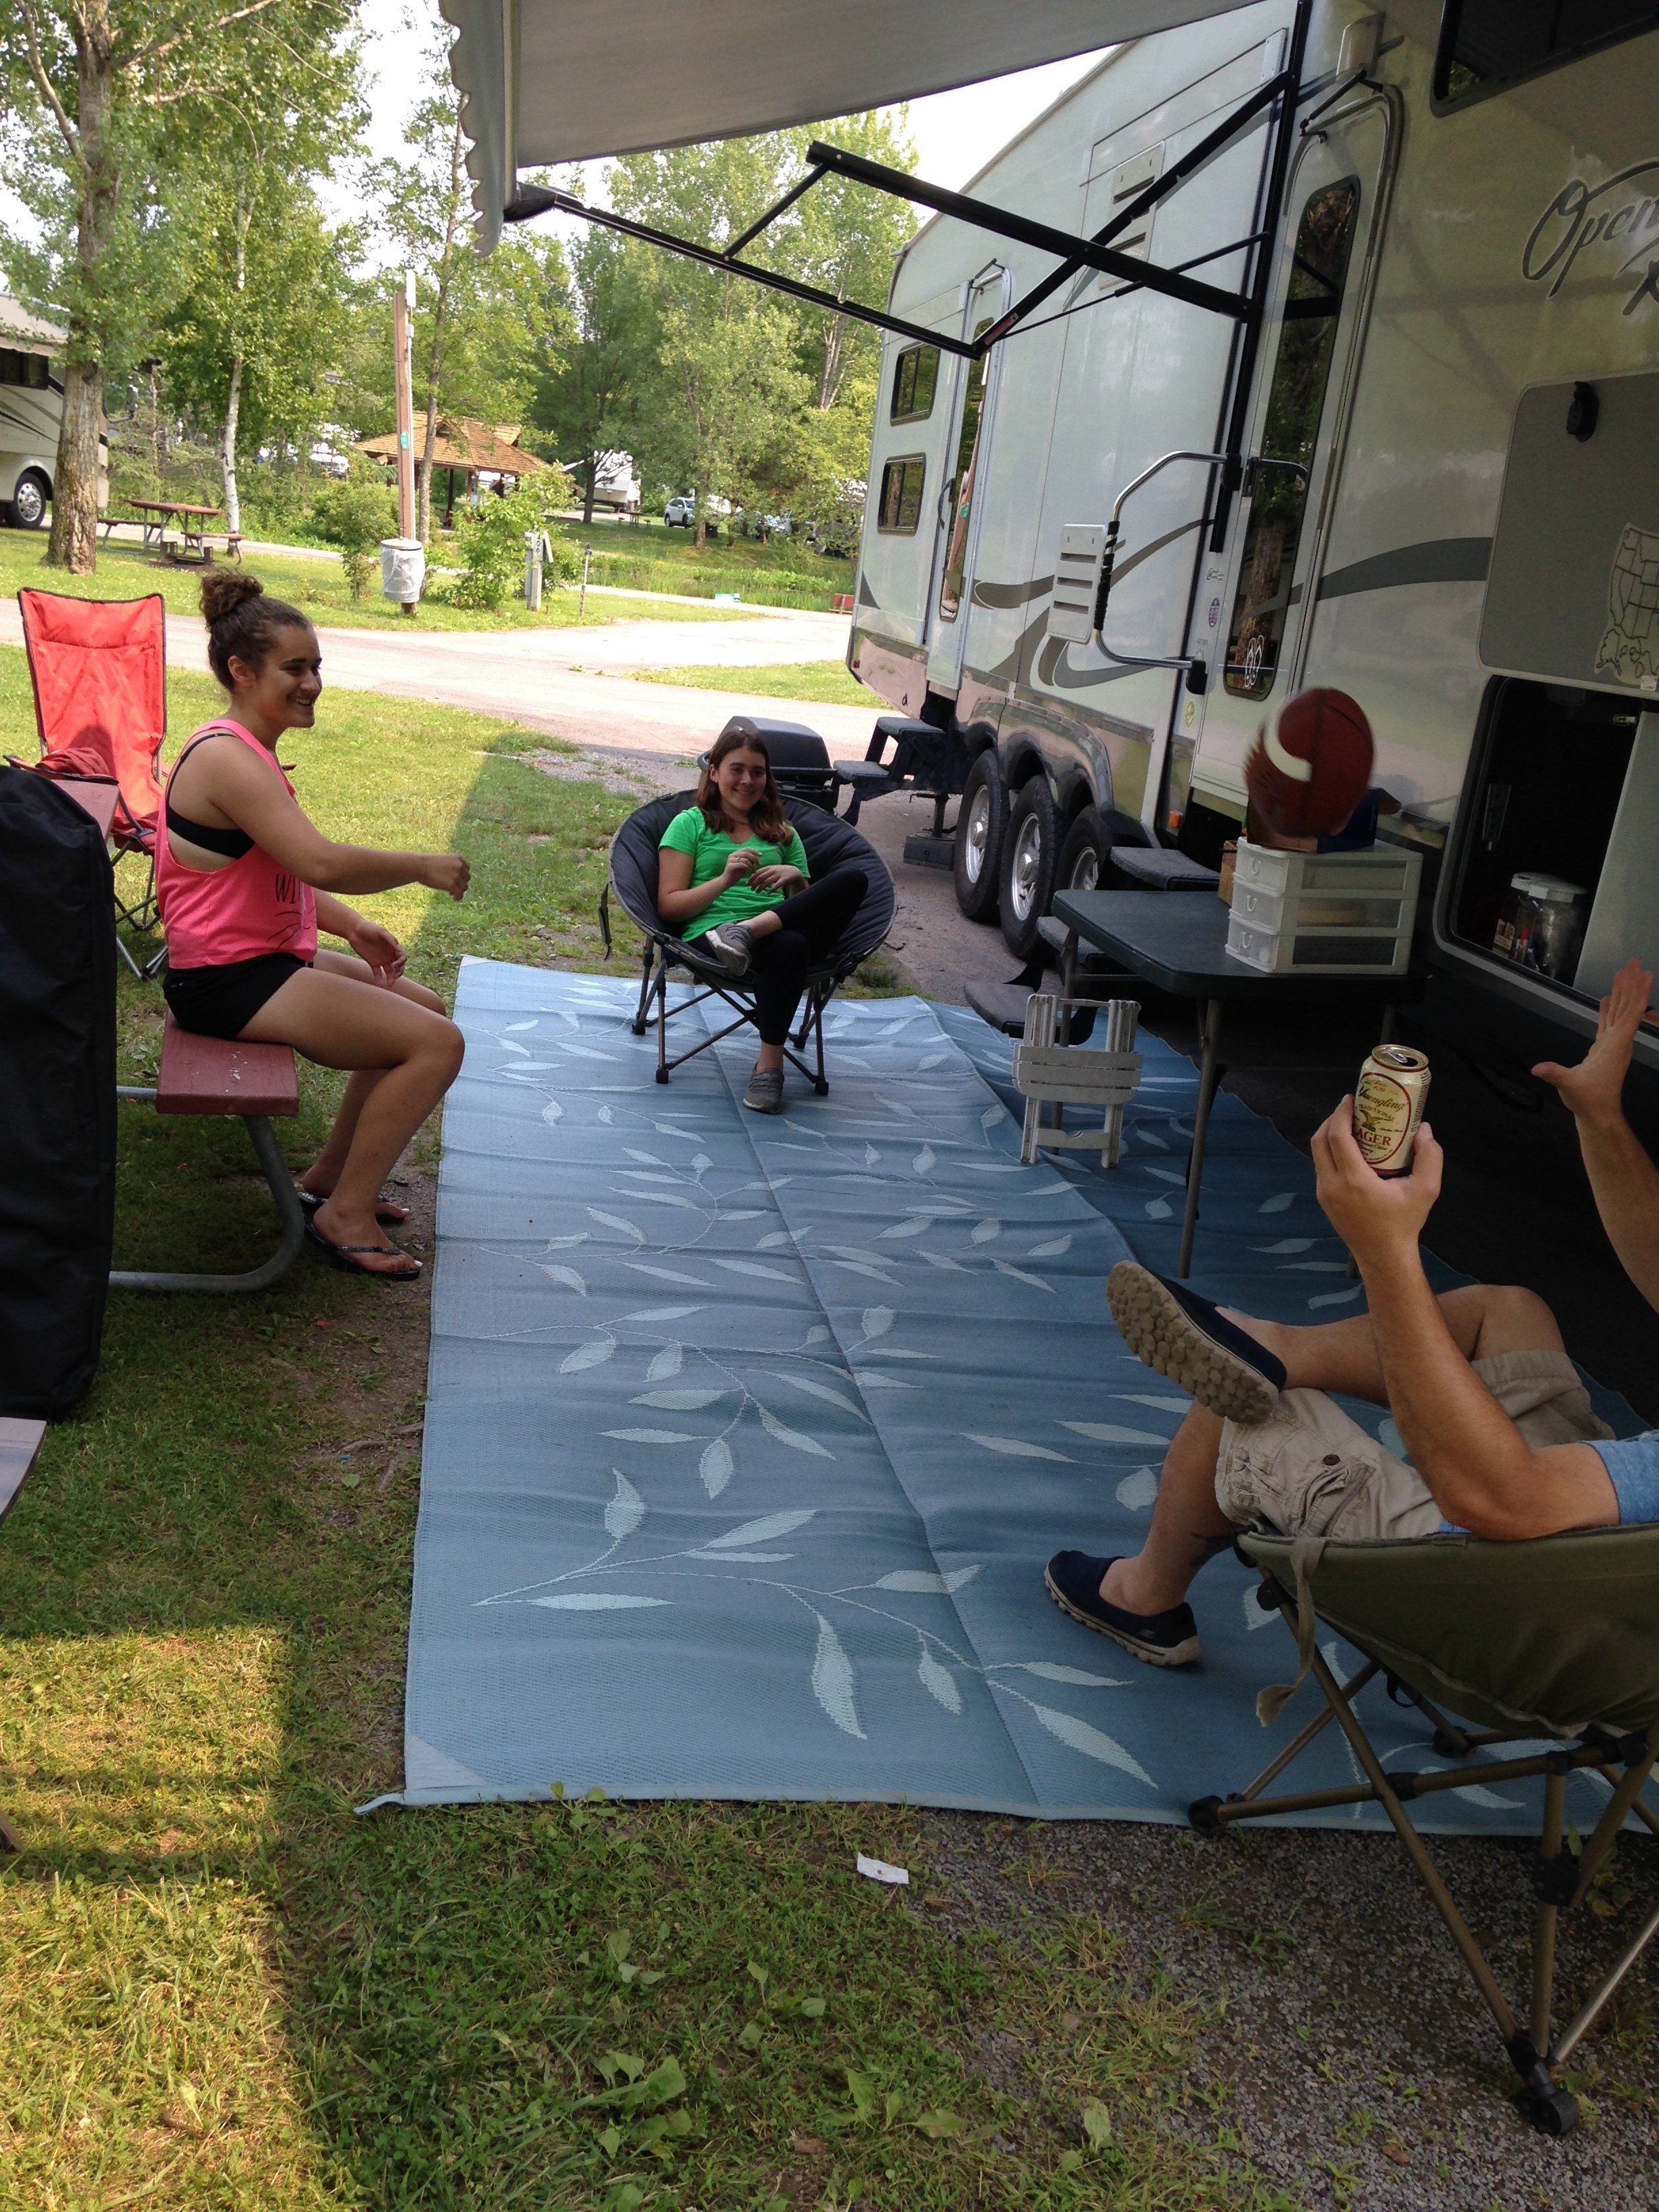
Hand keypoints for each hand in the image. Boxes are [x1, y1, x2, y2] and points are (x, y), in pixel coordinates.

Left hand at [346, 918, 405, 986]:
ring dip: (390, 978)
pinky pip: (377, 973)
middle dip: (398, 972)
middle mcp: (389, 954)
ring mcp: (381, 959)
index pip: (402, 957)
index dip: (401, 963)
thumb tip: (397, 947)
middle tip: (394, 977)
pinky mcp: (373, 963)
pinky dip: (379, 979)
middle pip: (398, 966)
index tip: (394, 965)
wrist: (354, 931)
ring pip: (389, 971)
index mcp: (393, 947)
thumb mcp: (380, 932)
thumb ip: (389, 939)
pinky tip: (380, 985)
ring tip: (389, 984)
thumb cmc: (369, 928)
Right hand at [424, 854, 469, 899]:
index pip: (466, 869)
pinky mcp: (452, 884)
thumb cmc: (426, 864)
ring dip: (460, 890)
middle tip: (453, 887)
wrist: (419, 866)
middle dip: (461, 883)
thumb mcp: (443, 861)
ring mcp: (456, 875)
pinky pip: (459, 894)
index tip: (457, 880)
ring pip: (464, 887)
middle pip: (467, 878)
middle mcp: (459, 866)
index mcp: (458, 858)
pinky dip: (458, 897)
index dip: (462, 875)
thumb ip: (451, 868)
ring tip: (452, 893)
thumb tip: (456, 879)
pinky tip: (453, 898)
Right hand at [723, 847, 758, 881]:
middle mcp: (732, 855)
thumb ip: (749, 860)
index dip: (754, 851)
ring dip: (752, 865)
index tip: (761, 855)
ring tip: (754, 870)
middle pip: (747, 853)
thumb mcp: (744, 866)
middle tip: (759, 864)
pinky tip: (751, 872)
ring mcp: (730, 860)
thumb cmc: (736, 874)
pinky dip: (749, 868)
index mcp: (735, 853)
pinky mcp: (730, 866)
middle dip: (754, 858)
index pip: (746, 849)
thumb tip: (756, 857)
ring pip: (745, 859)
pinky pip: (742, 865)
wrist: (727, 882)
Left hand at [748, 864, 800, 892]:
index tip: (747, 883)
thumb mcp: (772, 869)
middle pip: (760, 877)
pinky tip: (767, 893)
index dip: (751, 878)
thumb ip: (764, 872)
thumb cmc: (781, 872)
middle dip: (754, 884)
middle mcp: (773, 871)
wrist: (794, 872)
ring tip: (757, 892)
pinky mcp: (784, 880)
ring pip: (767, 882)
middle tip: (751, 889)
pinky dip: (771, 889)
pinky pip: (776, 885)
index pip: (757, 872)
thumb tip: (753, 876)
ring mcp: (778, 875)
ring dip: (760, 888)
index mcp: (769, 867)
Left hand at [1310, 1100, 1442, 1265]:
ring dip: (1329, 1135)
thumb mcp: (1426, 1190)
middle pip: (1319, 1140)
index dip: (1340, 1113)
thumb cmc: (1404, 1223)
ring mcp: (1324, 1193)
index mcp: (1353, 1180)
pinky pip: (1321, 1167)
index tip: (1350, 1099)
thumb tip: (1424, 1129)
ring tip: (1351, 1124)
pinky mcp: (1323, 1199)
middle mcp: (1332, 1185)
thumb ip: (1430, 1157)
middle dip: (1332, 1119)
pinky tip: (1350, 1148)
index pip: (1337, 1137)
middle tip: (1351, 1108)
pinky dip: (1330, 1151)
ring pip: (1317, 1154)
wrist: (1383, 1256)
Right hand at [1534, 957, 1654, 1126]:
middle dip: (1630, 985)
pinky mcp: (1604, 1050)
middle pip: (1627, 1008)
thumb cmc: (1589, 1101)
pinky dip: (1610, 1009)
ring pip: (1619, 1013)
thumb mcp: (1571, 1087)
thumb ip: (1556, 1075)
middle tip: (1633, 963)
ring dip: (1622, 993)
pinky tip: (1608, 998)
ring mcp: (1612, 1045)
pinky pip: (1610, 1023)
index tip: (1642, 974)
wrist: (1598, 1115)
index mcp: (1616, 1046)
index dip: (1637, 993)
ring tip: (1623, 974)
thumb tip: (1538, 1068)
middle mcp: (1618, 1042)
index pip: (1630, 1014)